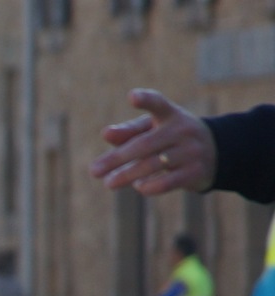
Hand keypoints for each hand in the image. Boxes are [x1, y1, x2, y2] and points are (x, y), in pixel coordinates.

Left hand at [90, 88, 215, 195]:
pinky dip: (149, 185)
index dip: (146, 100)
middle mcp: (182, 130)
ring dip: (128, 175)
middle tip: (94, 171)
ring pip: (154, 164)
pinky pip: (168, 182)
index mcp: (170, 115)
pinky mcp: (195, 172)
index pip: (158, 104)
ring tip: (108, 183)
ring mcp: (191, 151)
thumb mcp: (152, 130)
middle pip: (145, 145)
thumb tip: (106, 134)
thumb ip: (128, 132)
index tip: (132, 96)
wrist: (215, 152)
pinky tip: (137, 186)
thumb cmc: (170, 138)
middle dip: (117, 159)